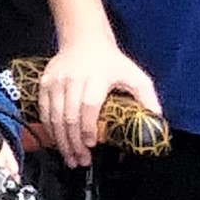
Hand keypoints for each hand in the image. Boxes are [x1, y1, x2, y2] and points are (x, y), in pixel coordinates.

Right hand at [37, 39, 161, 169]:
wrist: (84, 39)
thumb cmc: (110, 61)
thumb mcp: (134, 75)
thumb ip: (147, 97)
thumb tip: (156, 120)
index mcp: (96, 77)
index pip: (88, 106)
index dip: (88, 128)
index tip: (91, 145)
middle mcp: (73, 79)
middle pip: (69, 117)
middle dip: (74, 143)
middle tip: (81, 160)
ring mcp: (56, 81)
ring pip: (54, 117)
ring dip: (61, 141)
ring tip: (70, 157)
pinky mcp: (44, 83)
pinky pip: (43, 111)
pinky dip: (49, 130)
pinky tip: (57, 142)